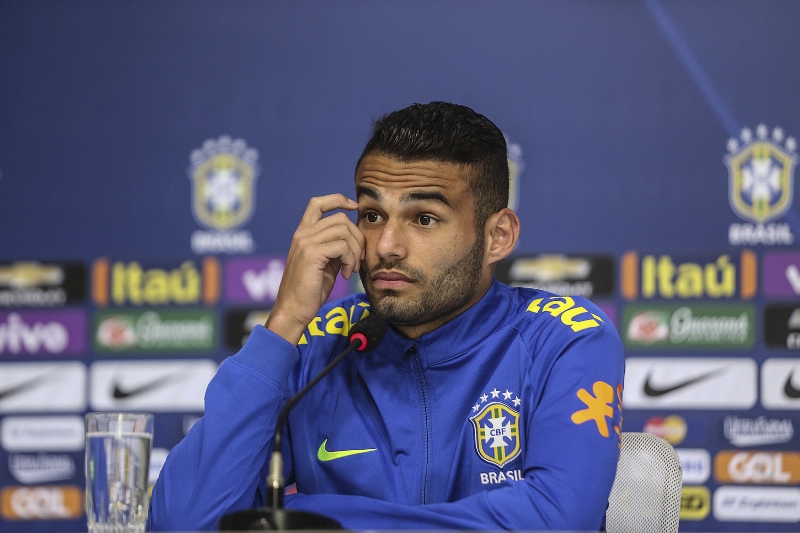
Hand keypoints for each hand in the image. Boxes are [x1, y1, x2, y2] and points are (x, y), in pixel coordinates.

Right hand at [266, 194, 364, 344]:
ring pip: (344, 231)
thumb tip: (355, 238)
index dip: (338, 200)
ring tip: (352, 269)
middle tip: (358, 260)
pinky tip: (346, 275)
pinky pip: (342, 246)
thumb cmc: (310, 290)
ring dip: (355, 251)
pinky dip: (350, 260)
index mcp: (303, 234)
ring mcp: (305, 242)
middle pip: (340, 219)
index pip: (318, 203)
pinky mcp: (311, 254)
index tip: (354, 207)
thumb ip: (335, 248)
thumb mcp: (326, 263)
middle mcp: (302, 234)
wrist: (294, 310)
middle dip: (357, 238)